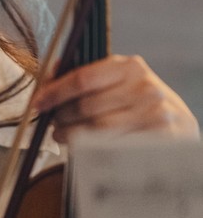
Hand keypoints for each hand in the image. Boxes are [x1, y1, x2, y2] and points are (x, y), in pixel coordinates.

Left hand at [33, 54, 199, 144]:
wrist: (179, 124)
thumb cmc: (138, 102)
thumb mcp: (118, 81)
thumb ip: (86, 77)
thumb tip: (51, 69)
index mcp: (129, 67)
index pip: (83, 78)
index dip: (55, 92)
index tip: (37, 103)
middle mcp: (143, 87)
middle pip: (86, 106)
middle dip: (61, 117)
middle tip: (51, 125)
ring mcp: (152, 113)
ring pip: (96, 130)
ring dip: (71, 136)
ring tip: (62, 136)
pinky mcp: (155, 138)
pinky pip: (111, 148)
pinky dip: (90, 150)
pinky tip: (83, 149)